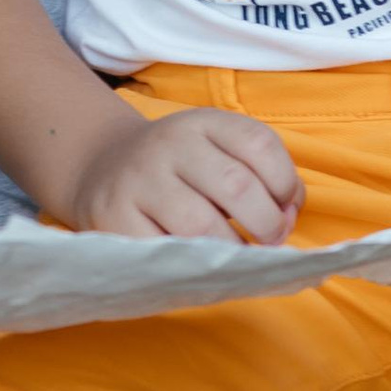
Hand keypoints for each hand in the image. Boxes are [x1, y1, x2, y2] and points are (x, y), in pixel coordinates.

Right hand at [68, 106, 301, 242]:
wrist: (102, 168)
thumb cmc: (181, 171)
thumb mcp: (219, 152)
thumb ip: (264, 178)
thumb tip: (288, 217)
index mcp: (202, 123)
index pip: (259, 144)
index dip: (285, 183)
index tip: (286, 207)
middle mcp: (169, 145)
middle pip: (236, 186)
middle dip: (267, 223)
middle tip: (270, 240)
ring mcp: (139, 181)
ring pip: (201, 226)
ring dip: (233, 251)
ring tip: (238, 257)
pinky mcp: (115, 218)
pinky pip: (166, 252)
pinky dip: (193, 267)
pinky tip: (201, 265)